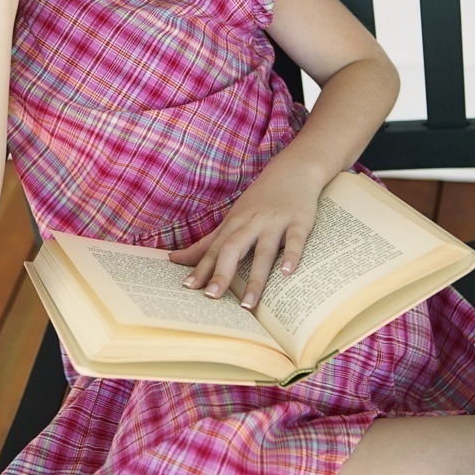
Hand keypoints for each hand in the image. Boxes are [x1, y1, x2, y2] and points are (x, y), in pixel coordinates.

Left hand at [168, 155, 324, 309]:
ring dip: (255, 279)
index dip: (201, 268)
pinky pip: (294, 240)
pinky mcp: (299, 221)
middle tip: (211, 297)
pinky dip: (291, 256)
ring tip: (248, 304)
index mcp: (234, 224)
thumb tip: (175, 258)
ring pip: (263, 252)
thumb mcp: (232, 218)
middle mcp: (251, 223)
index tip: (188, 288)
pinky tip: (287, 273)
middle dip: (221, 273)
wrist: (293, 169)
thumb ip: (207, 242)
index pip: (214, 250)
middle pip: (232, 250)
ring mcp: (275, 222)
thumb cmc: (259, 199)